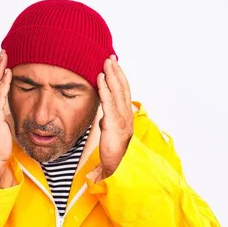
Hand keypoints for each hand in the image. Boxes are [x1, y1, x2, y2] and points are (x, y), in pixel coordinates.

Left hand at [97, 55, 133, 178]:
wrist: (116, 169)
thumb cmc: (113, 154)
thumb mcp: (110, 134)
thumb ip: (108, 122)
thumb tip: (102, 117)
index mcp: (126, 117)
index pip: (124, 94)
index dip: (120, 79)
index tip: (114, 66)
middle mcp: (127, 116)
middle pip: (123, 89)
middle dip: (117, 72)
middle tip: (111, 57)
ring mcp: (122, 120)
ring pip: (117, 92)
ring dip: (112, 75)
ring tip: (106, 62)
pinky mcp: (114, 124)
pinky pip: (109, 103)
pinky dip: (105, 88)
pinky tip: (100, 78)